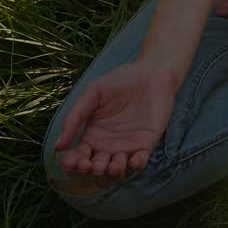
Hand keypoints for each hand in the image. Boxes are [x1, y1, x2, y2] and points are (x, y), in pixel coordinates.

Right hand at [51, 61, 177, 189]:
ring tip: (111, 165)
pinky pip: (139, 163)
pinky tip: (133, 160)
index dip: (72, 164)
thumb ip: (75, 117)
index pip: (78, 157)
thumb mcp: (93, 92)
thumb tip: (58, 147)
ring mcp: (126, 148)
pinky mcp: (146, 146)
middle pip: (95, 169)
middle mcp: (107, 146)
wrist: (151, 72)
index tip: (70, 162)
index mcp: (92, 135)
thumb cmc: (121, 80)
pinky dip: (136, 166)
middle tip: (90, 164)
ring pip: (116, 171)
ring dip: (112, 172)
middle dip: (91, 171)